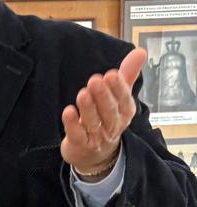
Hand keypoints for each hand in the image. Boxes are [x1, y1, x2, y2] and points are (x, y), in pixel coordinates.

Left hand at [61, 46, 145, 178]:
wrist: (94, 155)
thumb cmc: (106, 119)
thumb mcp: (118, 98)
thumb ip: (127, 74)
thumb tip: (140, 51)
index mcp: (124, 113)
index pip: (124, 101)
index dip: (118, 89)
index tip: (112, 74)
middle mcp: (113, 126)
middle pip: (109, 111)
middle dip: (103, 96)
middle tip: (95, 80)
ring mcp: (97, 137)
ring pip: (93, 122)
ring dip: (88, 107)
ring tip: (83, 93)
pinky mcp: (80, 145)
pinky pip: (77, 134)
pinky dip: (72, 123)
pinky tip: (68, 112)